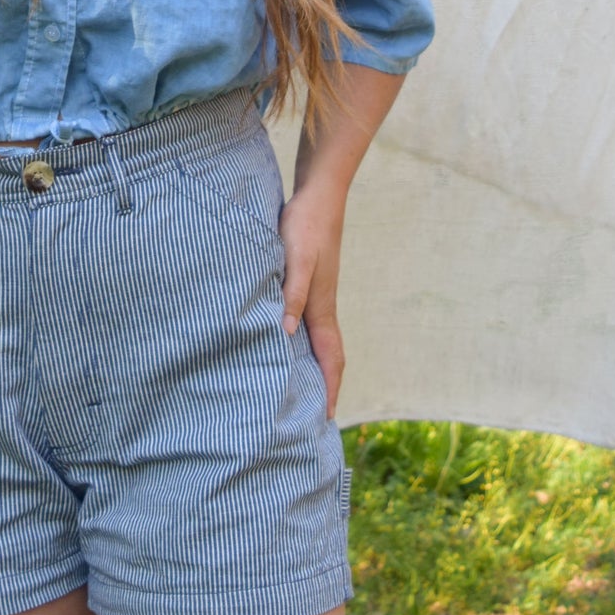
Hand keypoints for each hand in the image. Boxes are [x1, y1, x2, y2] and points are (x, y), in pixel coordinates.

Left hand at [278, 185, 346, 418]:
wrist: (318, 195)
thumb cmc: (306, 226)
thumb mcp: (295, 259)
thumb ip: (291, 294)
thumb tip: (286, 334)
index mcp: (322, 307)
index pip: (331, 358)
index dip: (331, 388)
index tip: (327, 419)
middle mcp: (322, 306)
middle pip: (327, 355)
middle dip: (324, 386)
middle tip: (311, 416)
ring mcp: (316, 295)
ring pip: (316, 340)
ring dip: (312, 366)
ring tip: (298, 389)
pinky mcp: (307, 282)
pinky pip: (306, 322)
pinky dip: (299, 341)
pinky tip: (283, 342)